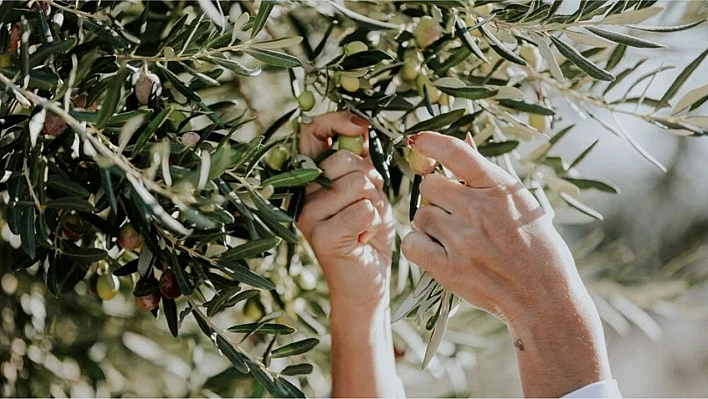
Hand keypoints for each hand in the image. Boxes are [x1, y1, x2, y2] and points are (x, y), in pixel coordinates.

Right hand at [297, 112, 394, 305]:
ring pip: (358, 184)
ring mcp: (307, 216)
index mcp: (308, 177)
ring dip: (375, 204)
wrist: (366, 280)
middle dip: (370, 178)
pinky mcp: (322, 237)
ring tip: (364, 224)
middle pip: (344, 160)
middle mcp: (300, 194)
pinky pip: (364, 210)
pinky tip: (364, 239)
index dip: (337, 122)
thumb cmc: (367, 231)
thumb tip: (364, 126)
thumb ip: (362, 160)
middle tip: (366, 205)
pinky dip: (375, 223)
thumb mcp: (368, 189)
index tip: (363, 126)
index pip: (312, 133)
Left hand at [401, 131, 611, 396]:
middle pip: (429, 185)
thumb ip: (488, 178)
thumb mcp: (522, 204)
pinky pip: (412, 243)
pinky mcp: (448, 267)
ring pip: (421, 215)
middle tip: (454, 214)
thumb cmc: (537, 248)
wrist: (544, 298)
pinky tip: (439, 253)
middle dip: (437, 197)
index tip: (417, 141)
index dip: (431, 143)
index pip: (456, 153)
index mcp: (501, 189)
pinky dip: (419, 247)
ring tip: (456, 240)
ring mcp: (462, 239)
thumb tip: (461, 145)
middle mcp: (479, 209)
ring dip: (431, 224)